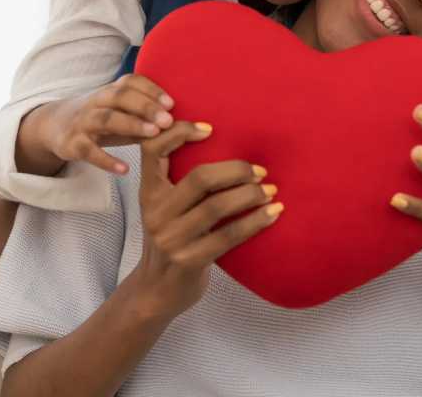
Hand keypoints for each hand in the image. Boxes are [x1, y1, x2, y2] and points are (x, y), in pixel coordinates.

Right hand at [39, 75, 178, 174]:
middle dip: (146, 106)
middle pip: (121, 97)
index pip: (132, 82)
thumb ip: (152, 117)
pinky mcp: (72, 144)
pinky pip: (89, 151)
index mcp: (113, 91)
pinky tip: (125, 169)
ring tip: (153, 134)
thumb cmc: (104, 120)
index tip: (173, 103)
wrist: (54, 126)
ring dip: (131, 124)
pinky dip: (106, 160)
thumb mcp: (125, 114)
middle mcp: (98, 101)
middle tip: (169, 120)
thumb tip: (196, 127)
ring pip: (106, 118)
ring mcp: (83, 121)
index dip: (151, 90)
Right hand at [131, 121, 282, 318]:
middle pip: (200, 179)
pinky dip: (255, 222)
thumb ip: (181, 184)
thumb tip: (227, 149)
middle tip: (260, 170)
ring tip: (270, 190)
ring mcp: (172, 239)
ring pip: (218, 207)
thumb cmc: (172, 241)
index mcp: (149, 193)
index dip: (179, 133)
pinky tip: (273, 213)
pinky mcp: (189, 261)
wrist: (156, 292)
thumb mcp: (166, 209)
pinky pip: (229, 235)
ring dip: (251, 195)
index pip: (152, 150)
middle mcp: (156, 214)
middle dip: (237, 170)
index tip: (210, 128)